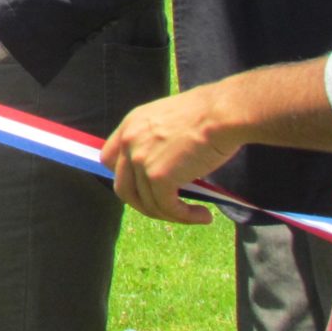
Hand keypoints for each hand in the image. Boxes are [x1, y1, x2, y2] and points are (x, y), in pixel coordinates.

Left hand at [101, 88, 233, 224]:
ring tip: (195, 215)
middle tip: (169, 209)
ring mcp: (140, 160)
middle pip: (123, 188)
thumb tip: (166, 174)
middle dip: (144, 204)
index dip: (126, 178)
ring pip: (146, 203)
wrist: (222, 113)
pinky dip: (184, 217)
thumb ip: (157, 143)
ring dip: (171, 215)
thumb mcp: (169, 122)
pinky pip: (167, 207)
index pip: (108, 160)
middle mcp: (128, 142)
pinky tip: (203, 216)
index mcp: (130, 125)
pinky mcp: (159, 177)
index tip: (146, 188)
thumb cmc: (208, 115)